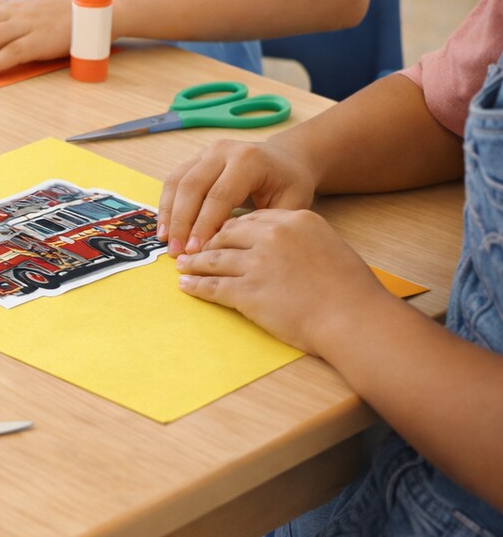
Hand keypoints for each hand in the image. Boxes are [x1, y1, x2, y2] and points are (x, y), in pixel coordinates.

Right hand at [158, 140, 317, 255]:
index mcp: (249, 160)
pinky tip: (166, 228)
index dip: (204, 225)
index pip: (219, 195)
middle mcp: (223, 151)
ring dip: (169, 214)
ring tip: (166, 242)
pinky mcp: (194, 159)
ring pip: (177, 182)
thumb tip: (228, 247)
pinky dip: (166, 205)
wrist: (286, 158)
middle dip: (182, 222)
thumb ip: (261, 224)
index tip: (196, 251)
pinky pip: (173, 181)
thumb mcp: (289, 205)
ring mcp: (205, 152)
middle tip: (177, 252)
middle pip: (192, 187)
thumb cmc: (289, 185)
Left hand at [175, 209, 394, 352]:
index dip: (232, 228)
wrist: (354, 318)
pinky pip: (212, 286)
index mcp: (295, 219)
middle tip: (193, 247)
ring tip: (182, 266)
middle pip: (227, 234)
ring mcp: (256, 263)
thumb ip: (301, 240)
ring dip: (194, 263)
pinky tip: (186, 286)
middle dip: (207, 241)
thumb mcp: (330, 247)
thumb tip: (281, 247)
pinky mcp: (246, 291)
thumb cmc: (351, 289)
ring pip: (214, 259)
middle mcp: (272, 235)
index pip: (252, 219)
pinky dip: (196, 286)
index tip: (221, 235)